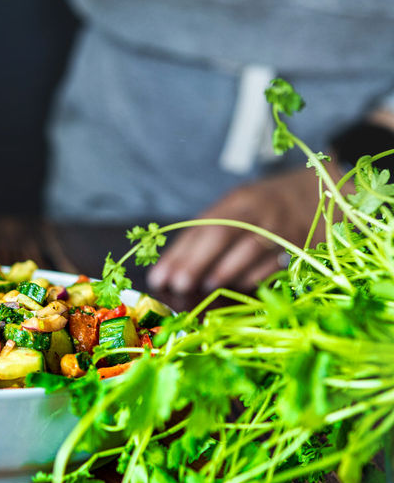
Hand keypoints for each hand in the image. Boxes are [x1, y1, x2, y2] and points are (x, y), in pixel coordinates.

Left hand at [146, 164, 340, 294]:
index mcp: (238, 201)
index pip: (202, 226)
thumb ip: (209, 233)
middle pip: (222, 234)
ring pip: (249, 251)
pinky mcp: (301, 247)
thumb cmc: (267, 208)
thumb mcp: (238, 209)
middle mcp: (259, 212)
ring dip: (224, 273)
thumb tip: (173, 270)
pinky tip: (235, 289)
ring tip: (204, 288)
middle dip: (196, 262)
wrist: (322, 193)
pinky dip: (252, 279)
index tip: (159, 276)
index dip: (179, 253)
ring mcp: (282, 229)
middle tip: (177, 284)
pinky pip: (273, 267)